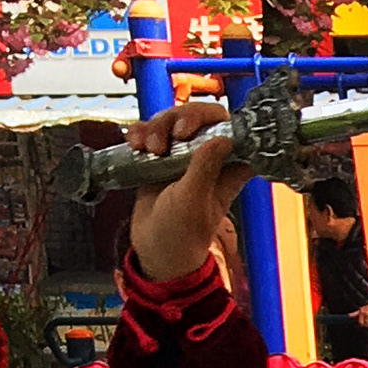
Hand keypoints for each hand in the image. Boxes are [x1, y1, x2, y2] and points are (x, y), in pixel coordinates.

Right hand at [123, 100, 239, 282]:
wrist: (155, 249)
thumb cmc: (181, 232)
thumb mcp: (192, 200)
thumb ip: (205, 169)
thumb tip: (224, 139)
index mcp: (229, 169)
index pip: (233, 129)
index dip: (215, 120)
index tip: (192, 132)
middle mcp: (210, 158)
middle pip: (201, 117)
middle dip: (181, 118)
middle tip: (171, 135)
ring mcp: (184, 156)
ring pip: (173, 121)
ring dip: (157, 126)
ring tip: (147, 149)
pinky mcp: (161, 157)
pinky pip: (151, 132)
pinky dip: (140, 132)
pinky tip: (134, 144)